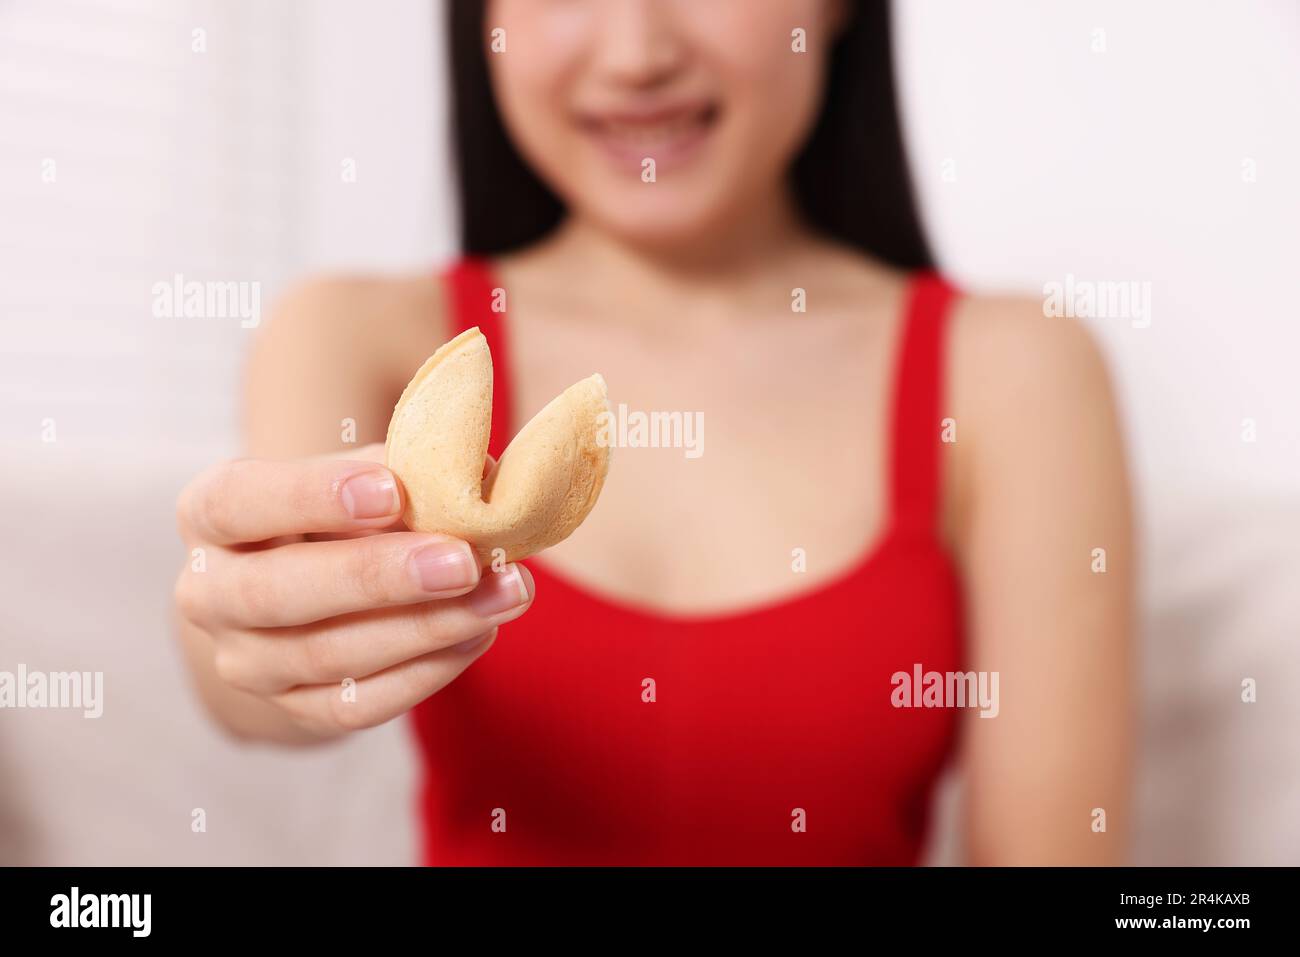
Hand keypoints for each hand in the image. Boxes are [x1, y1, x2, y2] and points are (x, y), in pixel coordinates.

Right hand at [173, 443, 533, 739]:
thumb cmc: (344, 507)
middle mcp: (209, 594)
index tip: (392, 489)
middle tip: (461, 561)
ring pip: (327, 656)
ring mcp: (248, 663)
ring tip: (502, 594)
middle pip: (277, 593)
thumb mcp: (357, 471)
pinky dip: (427, 671)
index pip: (239, 503)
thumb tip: (476, 475)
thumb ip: (405, 466)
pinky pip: (358, 706)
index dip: (311, 496)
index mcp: (211, 514)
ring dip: (426, 627)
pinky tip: (479, 633)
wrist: (323, 582)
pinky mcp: (295, 711)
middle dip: (377, 578)